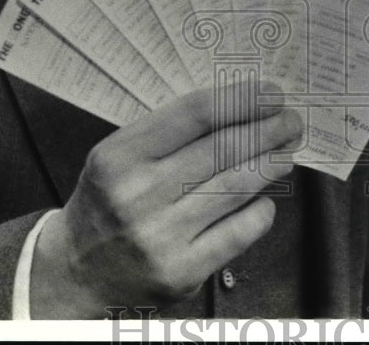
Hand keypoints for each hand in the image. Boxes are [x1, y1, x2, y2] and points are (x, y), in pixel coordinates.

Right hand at [29, 79, 301, 317]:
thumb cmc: (109, 200)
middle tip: (291, 120)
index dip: (242, 100)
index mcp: (118, 158)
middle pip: (223, 150)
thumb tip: (242, 109)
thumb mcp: (120, 156)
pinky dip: (260, 209)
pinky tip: (264, 197)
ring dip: (272, 164)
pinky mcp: (182, 273)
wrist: (77, 272)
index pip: (195, 115)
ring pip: (236, 188)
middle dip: (268, 130)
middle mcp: (138, 196)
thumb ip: (171, 134)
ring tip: (286, 150)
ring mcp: (161, 238)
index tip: (271, 94)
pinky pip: (239, 231)